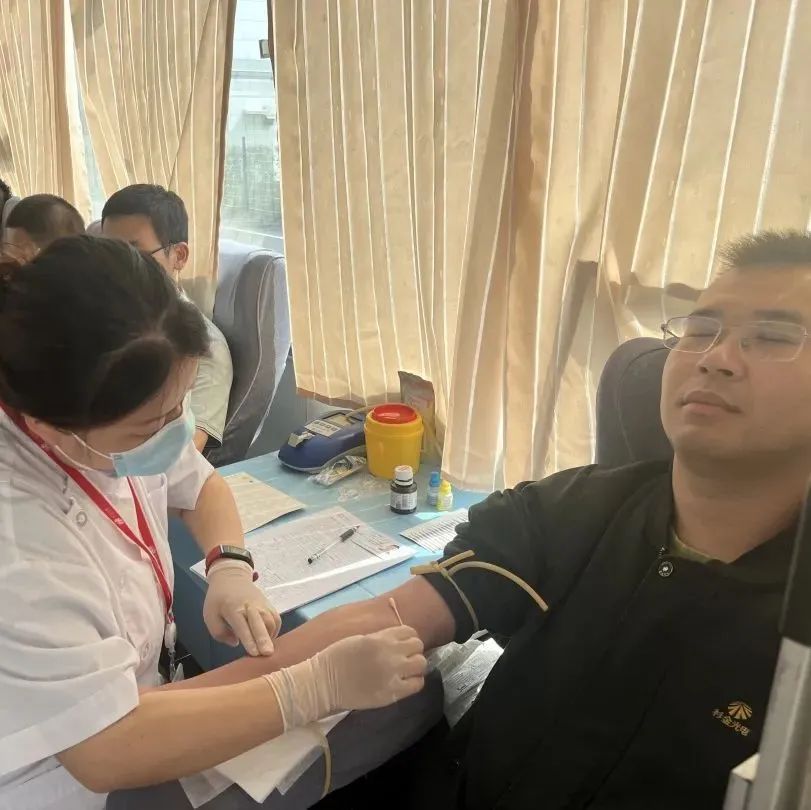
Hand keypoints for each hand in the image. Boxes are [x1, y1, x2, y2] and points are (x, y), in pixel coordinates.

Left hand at [203, 560, 280, 655]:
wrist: (230, 576)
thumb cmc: (218, 599)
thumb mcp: (210, 615)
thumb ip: (220, 633)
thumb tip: (236, 643)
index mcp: (233, 609)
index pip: (243, 626)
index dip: (249, 640)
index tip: (255, 653)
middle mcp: (250, 606)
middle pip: (260, 622)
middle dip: (264, 639)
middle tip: (268, 654)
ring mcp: (261, 604)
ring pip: (271, 620)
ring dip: (270, 636)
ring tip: (267, 649)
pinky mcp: (268, 604)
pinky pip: (276, 618)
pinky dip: (275, 629)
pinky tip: (270, 638)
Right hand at [265, 625, 426, 728]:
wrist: (324, 683)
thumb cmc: (337, 658)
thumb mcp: (360, 639)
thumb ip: (380, 638)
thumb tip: (396, 640)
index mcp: (380, 638)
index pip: (409, 631)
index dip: (408, 637)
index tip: (403, 644)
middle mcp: (391, 654)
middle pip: (418, 646)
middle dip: (414, 650)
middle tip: (405, 657)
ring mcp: (393, 674)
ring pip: (421, 664)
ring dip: (416, 666)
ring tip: (407, 671)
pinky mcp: (392, 693)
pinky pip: (416, 685)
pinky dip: (414, 682)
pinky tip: (406, 683)